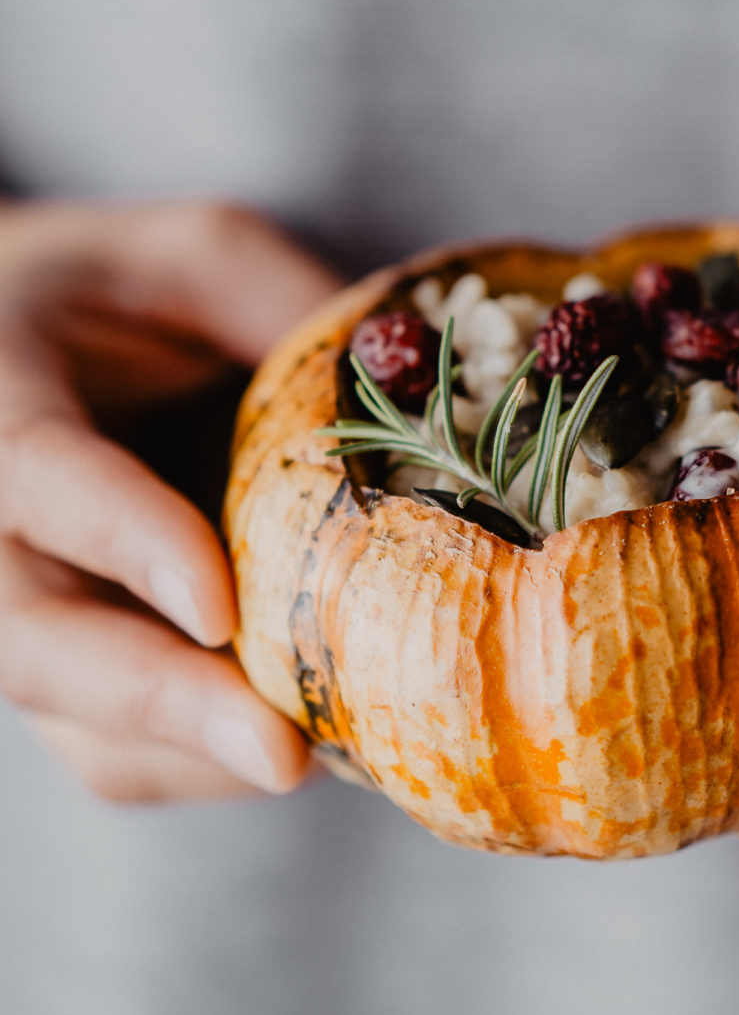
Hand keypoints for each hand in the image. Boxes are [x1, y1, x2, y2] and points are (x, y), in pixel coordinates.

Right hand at [0, 199, 340, 800]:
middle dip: (160, 702)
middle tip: (280, 754)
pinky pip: (122, 750)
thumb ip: (281, 306)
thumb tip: (420, 389)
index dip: (130, 542)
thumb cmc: (119, 290)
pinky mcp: (68, 673)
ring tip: (341, 754)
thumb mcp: (197, 254)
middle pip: (37, 643)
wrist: (22, 344)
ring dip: (205, 751)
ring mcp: (20, 612)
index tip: (220, 607)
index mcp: (1, 398)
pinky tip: (320, 740)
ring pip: (83, 723)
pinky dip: (214, 760)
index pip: (44, 478)